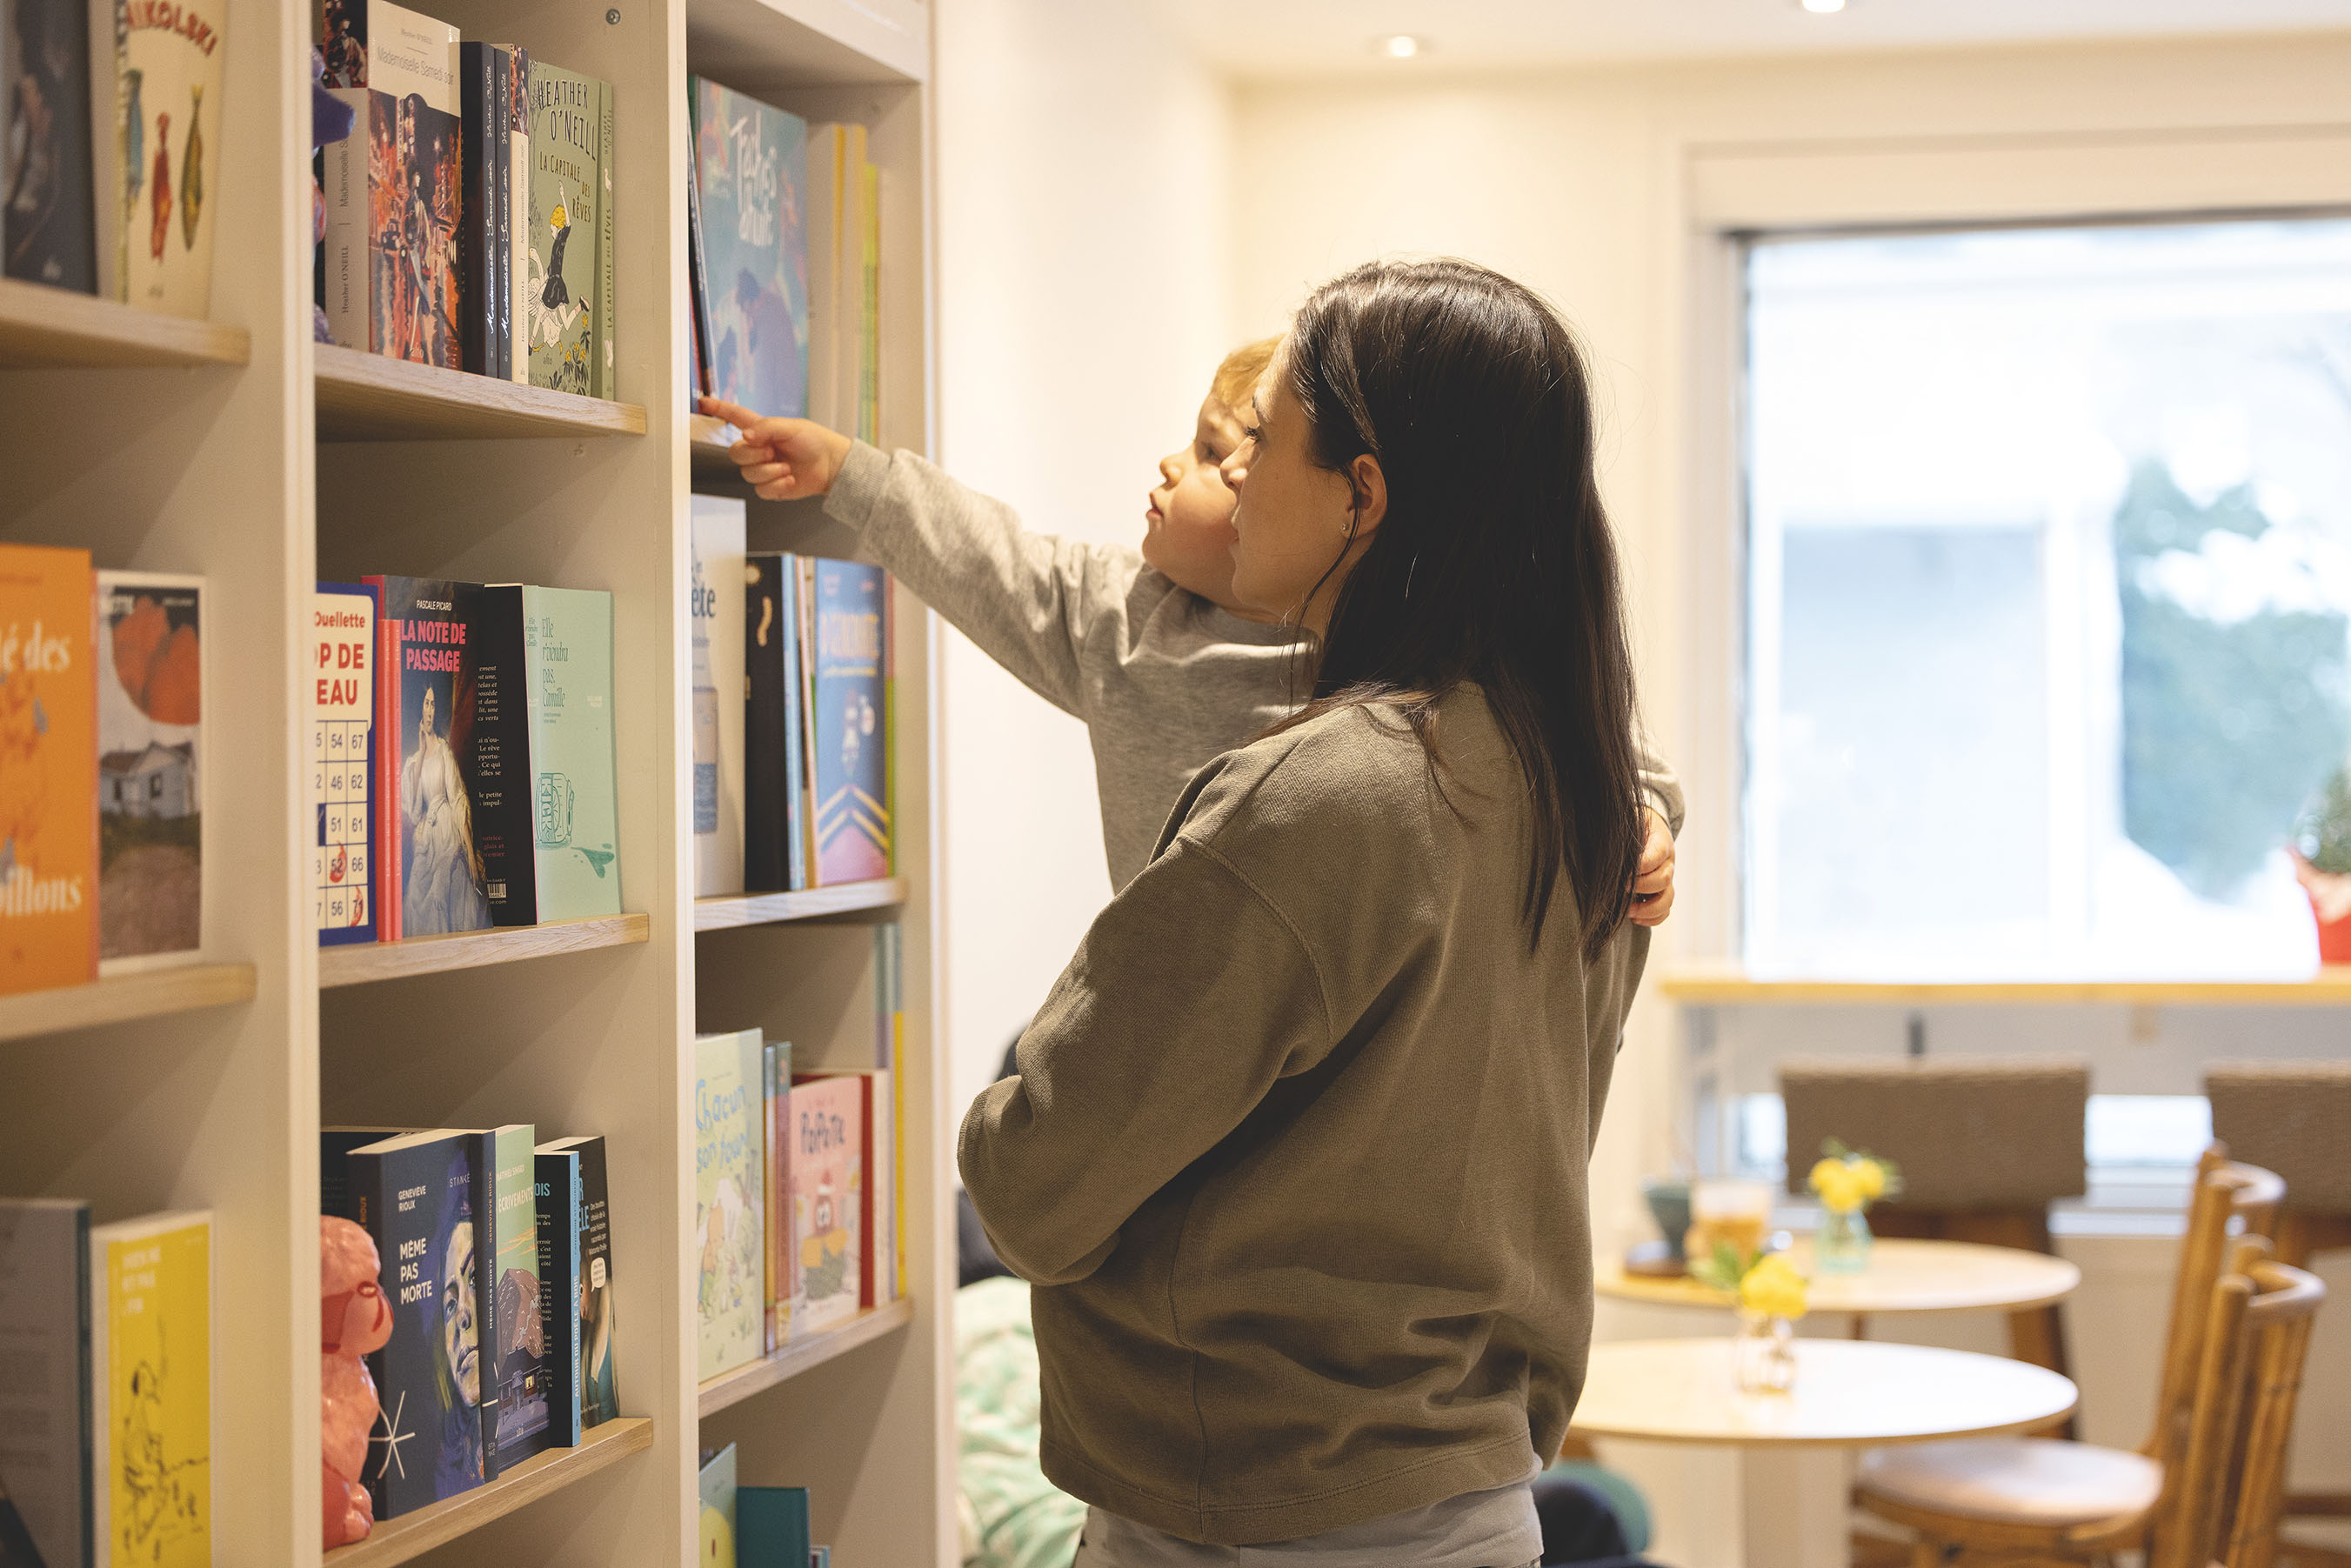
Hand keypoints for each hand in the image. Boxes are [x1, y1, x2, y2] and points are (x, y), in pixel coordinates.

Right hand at [698, 396, 852, 499]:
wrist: (831, 466)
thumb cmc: (815, 441)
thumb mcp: (791, 427)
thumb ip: (766, 428)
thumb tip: (745, 435)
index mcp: (761, 429)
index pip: (733, 417)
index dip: (718, 409)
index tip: (703, 402)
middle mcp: (759, 449)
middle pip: (735, 453)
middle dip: (754, 454)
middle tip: (773, 451)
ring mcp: (763, 469)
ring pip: (747, 474)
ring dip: (769, 471)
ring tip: (786, 466)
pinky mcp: (771, 487)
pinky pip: (760, 490)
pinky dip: (777, 485)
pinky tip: (789, 478)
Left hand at [1629, 806, 1674, 926]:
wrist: (1645, 828)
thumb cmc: (1633, 824)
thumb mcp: (1629, 820)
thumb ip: (1621, 832)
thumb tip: (1604, 850)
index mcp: (1660, 841)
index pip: (1657, 855)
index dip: (1641, 867)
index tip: (1623, 875)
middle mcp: (1667, 862)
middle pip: (1664, 879)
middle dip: (1642, 888)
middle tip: (1622, 890)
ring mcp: (1667, 879)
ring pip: (1668, 899)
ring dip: (1648, 909)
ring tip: (1628, 912)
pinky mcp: (1662, 893)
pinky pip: (1665, 911)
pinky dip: (1652, 918)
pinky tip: (1635, 918)